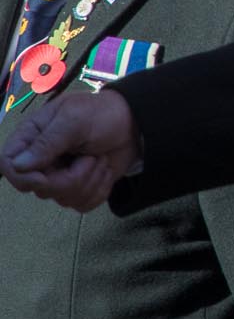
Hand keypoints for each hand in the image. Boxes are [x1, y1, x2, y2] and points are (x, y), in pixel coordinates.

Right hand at [2, 91, 142, 210]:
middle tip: (90, 156)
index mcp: (31, 139)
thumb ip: (47, 142)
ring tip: (99, 158)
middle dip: (72, 177)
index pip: (8, 167)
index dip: (25, 178)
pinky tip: (104, 170)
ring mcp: (59, 177)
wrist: (136, 124)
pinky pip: (82, 204)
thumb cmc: (104, 114)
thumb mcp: (75, 120)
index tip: (48, 176)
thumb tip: (18, 165)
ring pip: (63, 199)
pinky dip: (99, 189)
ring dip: (90, 180)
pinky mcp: (78, 189)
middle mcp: (41, 161)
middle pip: (39, 189)